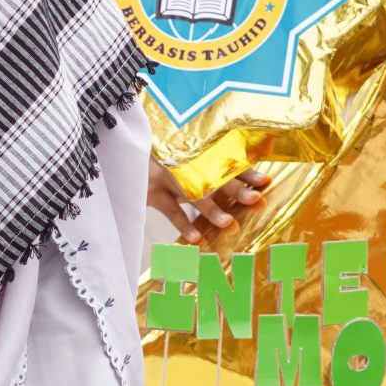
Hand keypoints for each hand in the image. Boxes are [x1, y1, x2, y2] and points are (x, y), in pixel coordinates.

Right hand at [145, 161, 266, 240]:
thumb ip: (205, 160)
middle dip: (236, 189)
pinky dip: (184, 225)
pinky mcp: (150, 191)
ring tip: (229, 223)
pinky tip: (198, 239)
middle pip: (212, 175)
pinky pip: (169, 210)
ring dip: (211, 209)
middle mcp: (183, 161)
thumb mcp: (181, 149)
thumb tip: (242, 174)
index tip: (265, 181)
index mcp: (195, 150)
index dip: (245, 170)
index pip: (225, 158)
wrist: (121, 145)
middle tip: (255, 200)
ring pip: (191, 193)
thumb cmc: (158, 152)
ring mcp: (166, 176)